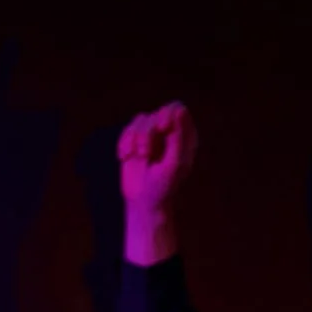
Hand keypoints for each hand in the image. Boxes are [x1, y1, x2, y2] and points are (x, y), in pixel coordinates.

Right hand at [118, 102, 195, 221]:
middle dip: (149, 130)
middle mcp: (170, 133)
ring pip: (142, 120)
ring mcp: (152, 134)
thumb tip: (178, 111)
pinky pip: (128, 129)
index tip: (162, 128)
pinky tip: (125, 157)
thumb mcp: (174, 165)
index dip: (168, 114)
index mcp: (185, 137)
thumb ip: (178, 138)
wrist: (144, 201)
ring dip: (137, 139)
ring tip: (139, 158)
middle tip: (145, 151)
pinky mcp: (136, 139)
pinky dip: (125, 142)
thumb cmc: (163, 186)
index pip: (178, 110)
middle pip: (159, 113)